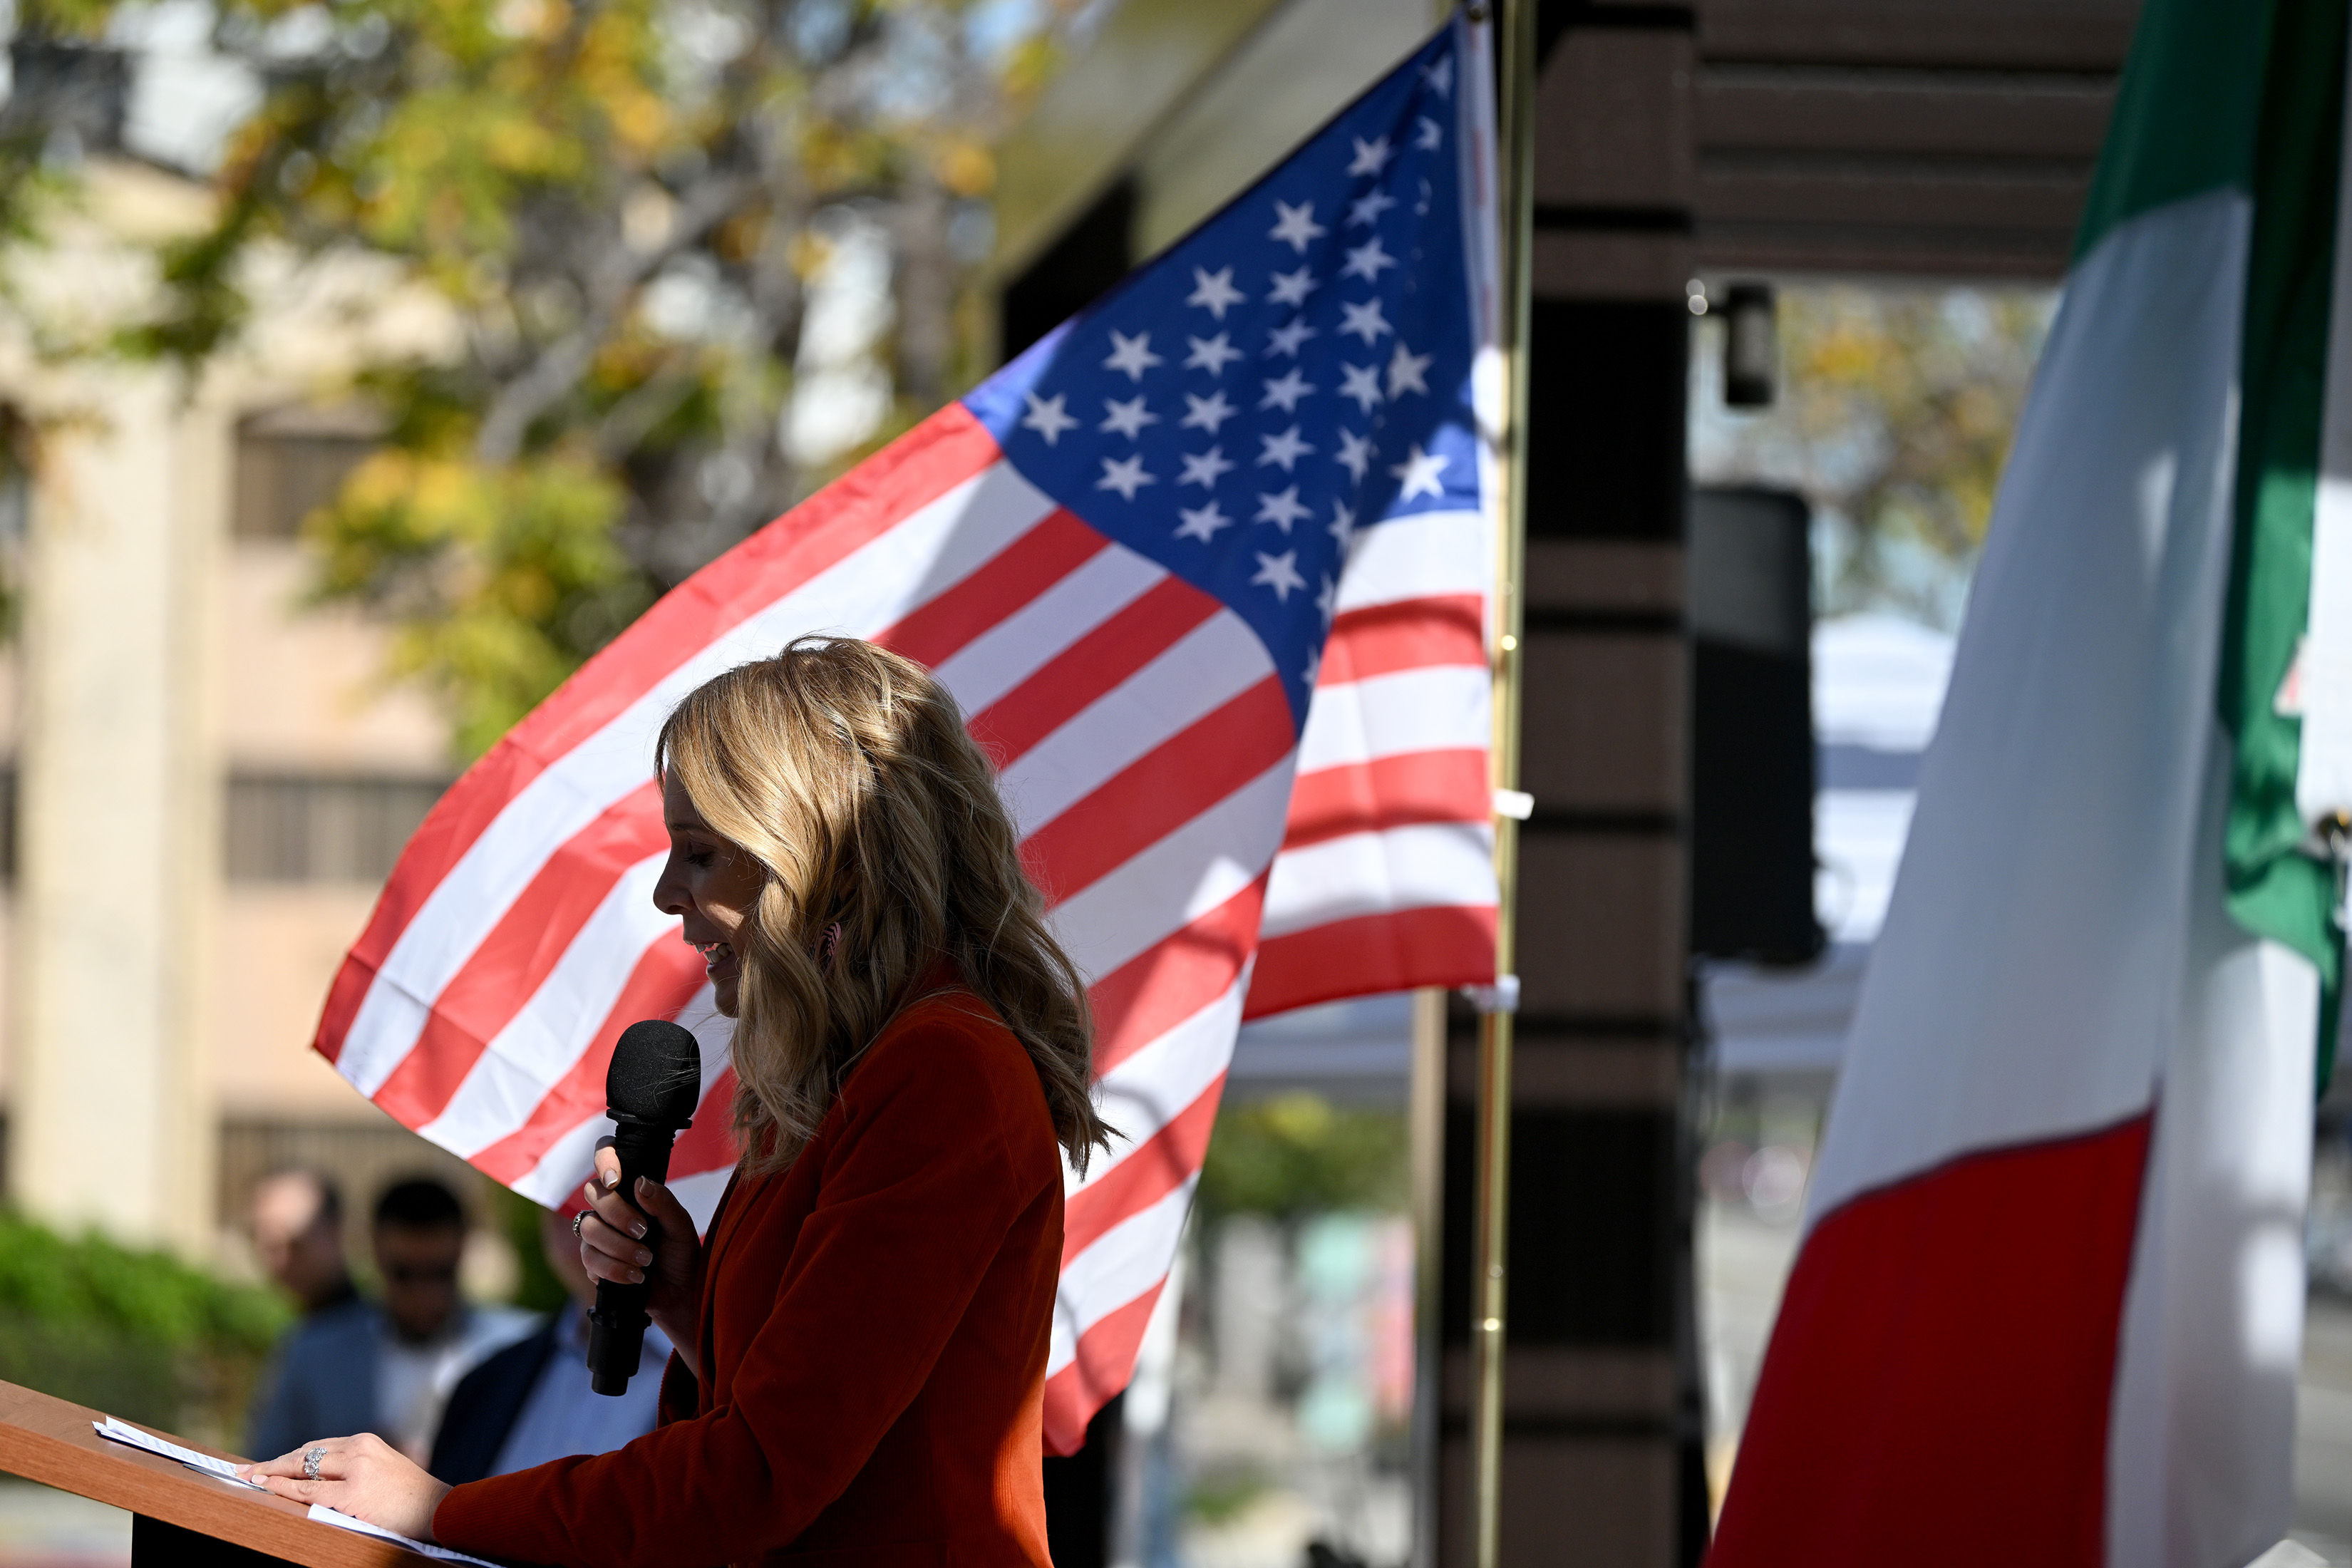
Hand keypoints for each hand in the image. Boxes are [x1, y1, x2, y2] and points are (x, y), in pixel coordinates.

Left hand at [240, 1434, 449, 1539]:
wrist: (439, 1509)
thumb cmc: (411, 1497)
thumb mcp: (382, 1470)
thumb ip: (354, 1467)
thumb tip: (316, 1476)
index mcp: (366, 1442)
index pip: (318, 1447)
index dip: (289, 1457)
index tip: (268, 1463)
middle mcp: (359, 1449)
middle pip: (305, 1454)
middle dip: (273, 1463)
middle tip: (245, 1469)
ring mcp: (356, 1470)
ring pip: (302, 1468)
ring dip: (272, 1472)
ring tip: (249, 1476)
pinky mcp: (353, 1492)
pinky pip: (309, 1491)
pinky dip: (284, 1488)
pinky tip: (267, 1486)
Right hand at [582, 1145, 703, 1371]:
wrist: (680, 1293)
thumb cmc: (682, 1253)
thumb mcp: (681, 1226)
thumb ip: (663, 1202)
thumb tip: (640, 1182)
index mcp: (633, 1191)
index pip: (607, 1158)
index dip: (605, 1161)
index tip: (616, 1181)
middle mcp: (611, 1208)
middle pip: (593, 1194)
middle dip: (617, 1215)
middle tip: (644, 1232)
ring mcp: (599, 1235)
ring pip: (588, 1229)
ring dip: (619, 1247)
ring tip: (646, 1261)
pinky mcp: (593, 1262)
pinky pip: (589, 1259)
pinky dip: (614, 1269)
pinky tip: (636, 1277)